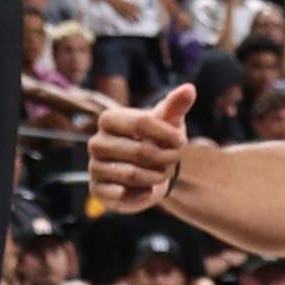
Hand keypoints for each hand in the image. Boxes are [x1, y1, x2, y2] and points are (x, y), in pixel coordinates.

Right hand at [41, 67, 195, 213]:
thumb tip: (190, 88)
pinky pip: (122, 195)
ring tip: (161, 173)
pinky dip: (142, 194)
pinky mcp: (97, 190)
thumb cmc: (157, 139)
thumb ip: (177, 105)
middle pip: (141, 151)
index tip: (181, 141)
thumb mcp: (168, 121)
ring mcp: (95, 167)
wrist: (149, 169)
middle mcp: (97, 142)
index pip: (142, 123)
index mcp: (109, 119)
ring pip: (134, 174)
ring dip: (157, 177)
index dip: (168, 134)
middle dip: (165, 158)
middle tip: (173, 160)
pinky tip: (146, 189)